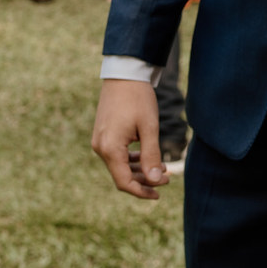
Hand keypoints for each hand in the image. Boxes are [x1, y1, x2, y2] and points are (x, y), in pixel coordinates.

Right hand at [91, 79, 167, 200]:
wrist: (124, 74)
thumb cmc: (138, 99)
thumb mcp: (149, 128)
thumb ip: (151, 156)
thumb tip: (156, 180)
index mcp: (110, 148)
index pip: (124, 182)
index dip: (142, 191)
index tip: (160, 193)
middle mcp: (100, 147)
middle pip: (121, 176)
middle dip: (144, 180)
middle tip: (167, 178)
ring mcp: (99, 141)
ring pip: (119, 166)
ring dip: (139, 170)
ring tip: (161, 168)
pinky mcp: (103, 135)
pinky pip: (116, 155)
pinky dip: (131, 159)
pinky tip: (147, 156)